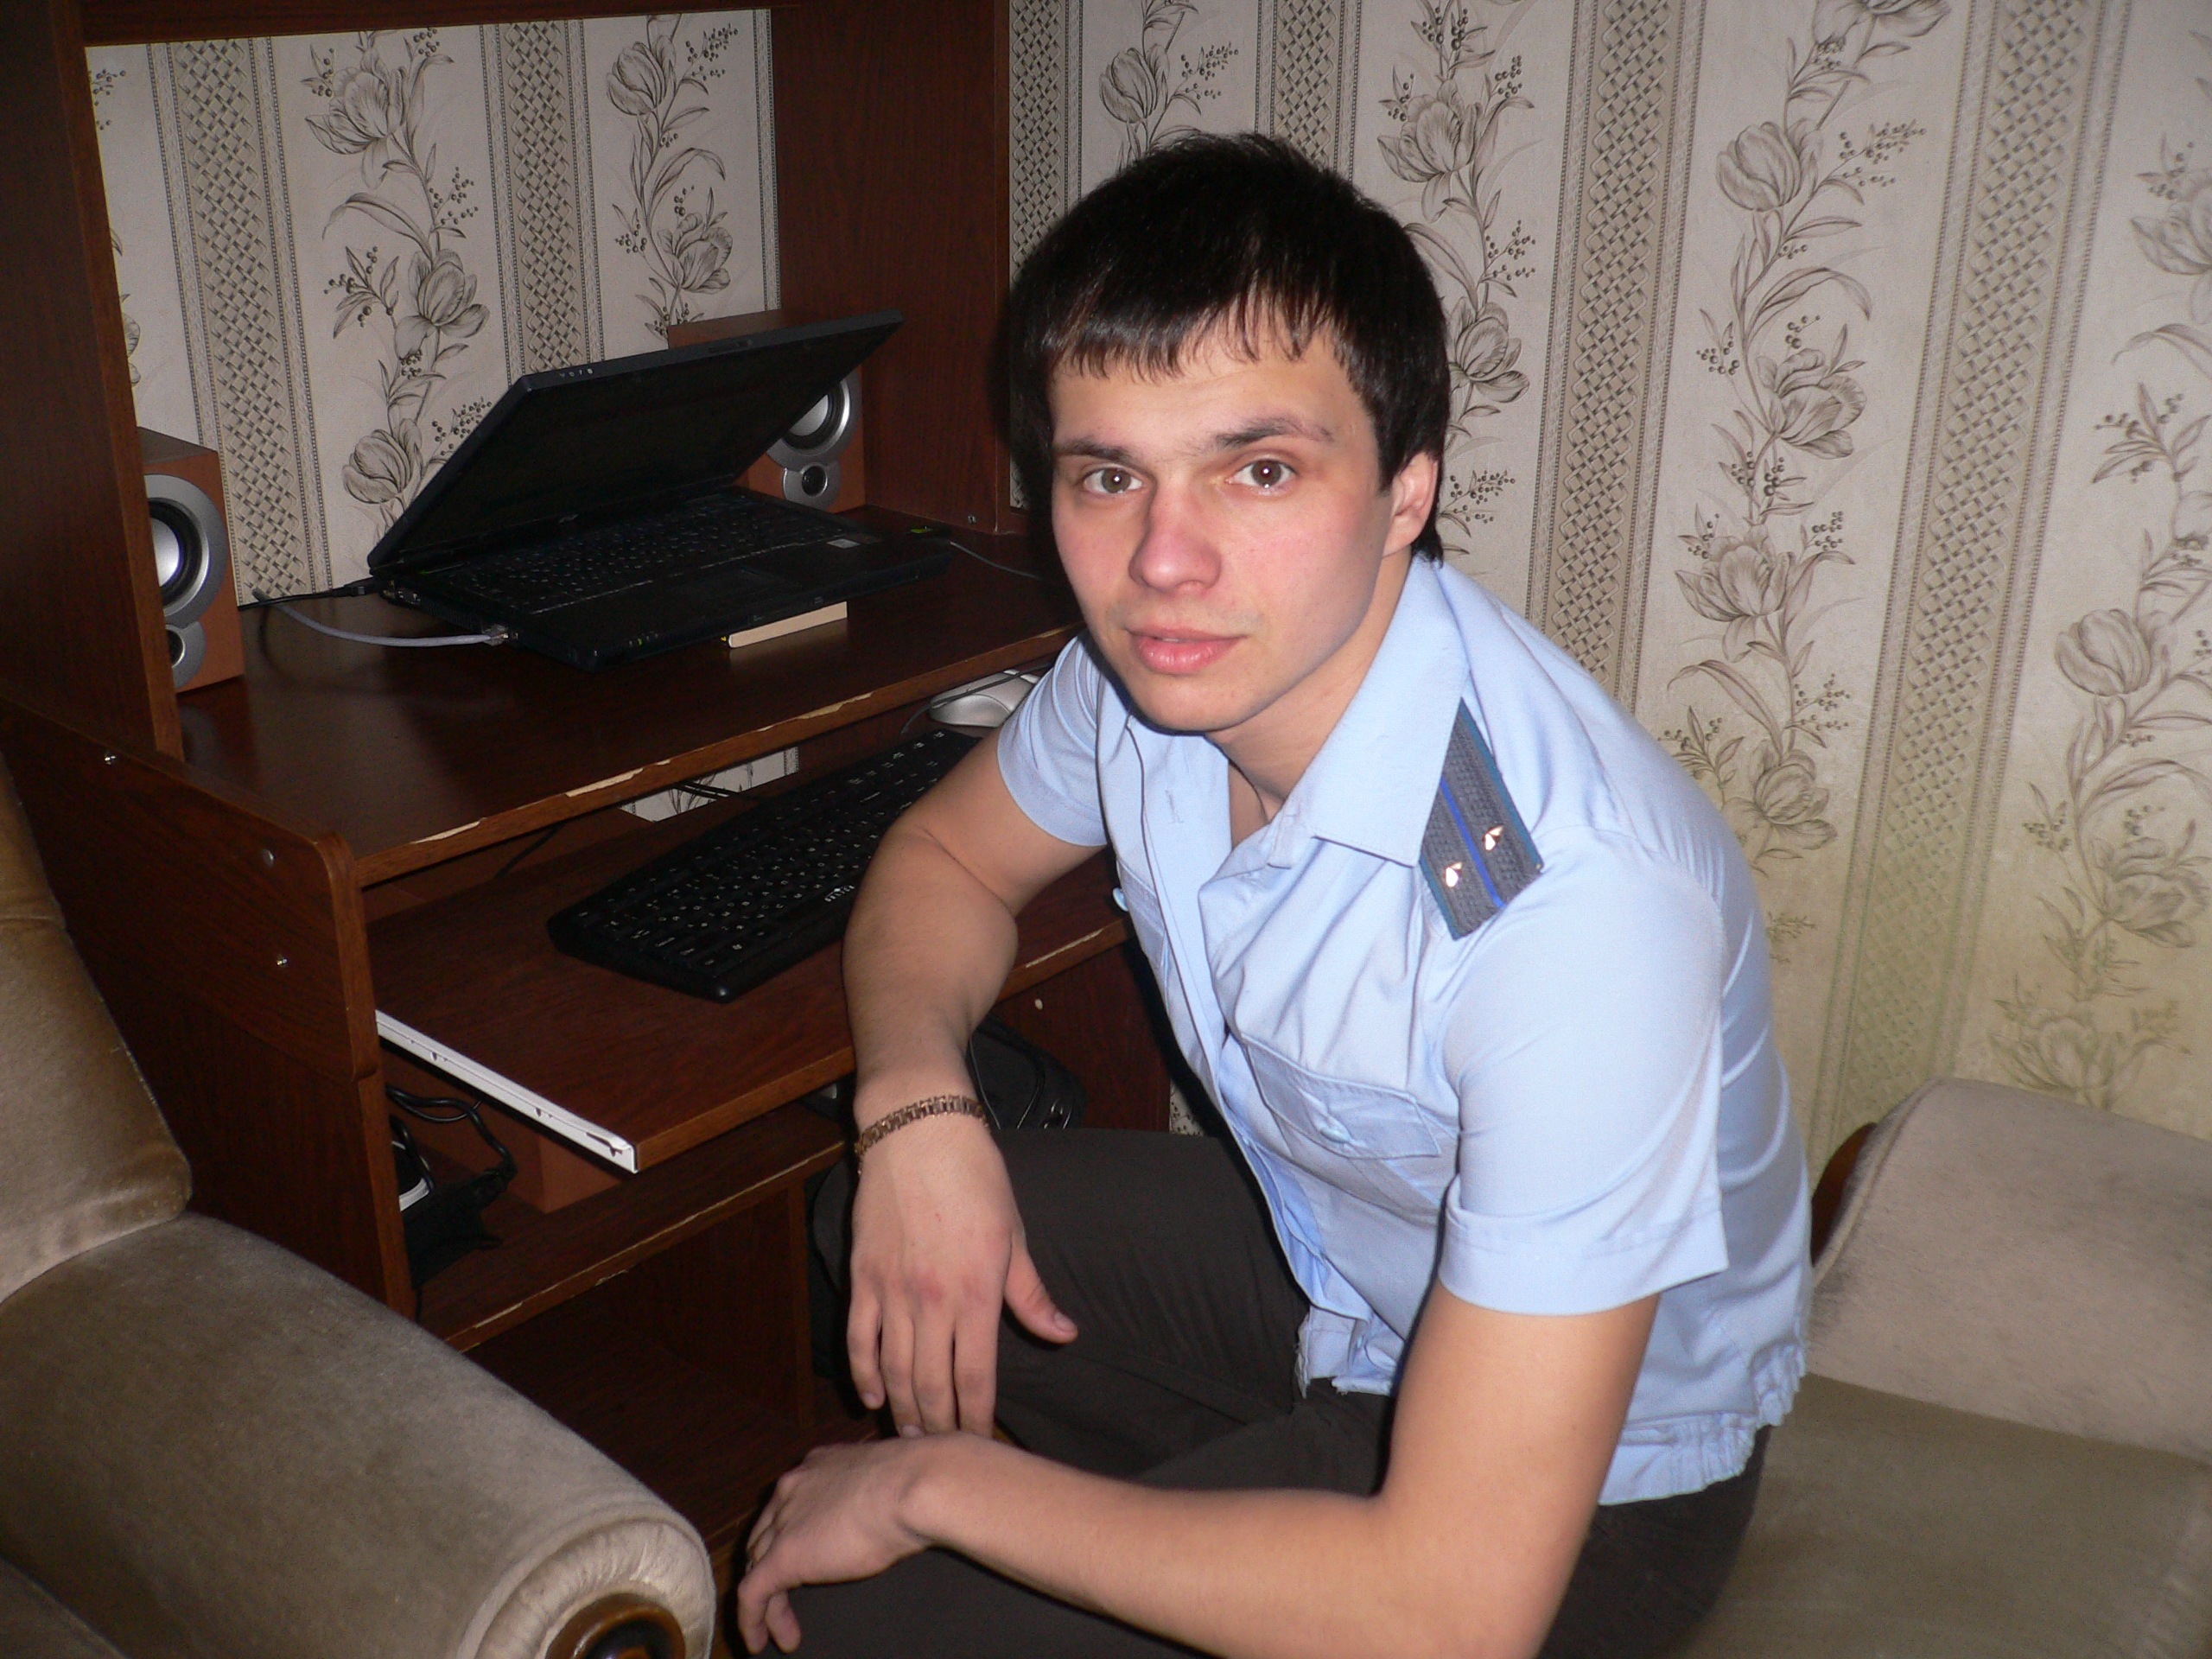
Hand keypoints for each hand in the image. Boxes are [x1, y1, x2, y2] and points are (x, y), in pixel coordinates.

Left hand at [736, 1439, 935, 1652]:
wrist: (913, 1487)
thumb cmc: (916, 1481)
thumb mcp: (887, 1481)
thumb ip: (874, 1494)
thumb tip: (893, 1506)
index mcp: (817, 1466)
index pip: (789, 1504)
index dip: (788, 1534)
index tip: (805, 1559)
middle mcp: (793, 1487)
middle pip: (766, 1534)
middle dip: (769, 1566)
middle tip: (783, 1597)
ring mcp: (784, 1520)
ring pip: (759, 1565)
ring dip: (768, 1601)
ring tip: (781, 1633)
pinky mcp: (784, 1556)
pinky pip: (753, 1594)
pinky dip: (752, 1619)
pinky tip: (762, 1641)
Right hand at [846, 1113, 1074, 1434]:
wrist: (919, 1131)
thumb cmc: (976, 1177)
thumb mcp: (1015, 1235)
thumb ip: (1032, 1295)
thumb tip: (1064, 1334)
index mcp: (976, 1293)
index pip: (976, 1378)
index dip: (977, 1417)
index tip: (981, 1443)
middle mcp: (932, 1300)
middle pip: (932, 1384)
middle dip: (939, 1425)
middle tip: (945, 1450)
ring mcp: (892, 1291)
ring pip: (894, 1370)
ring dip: (903, 1409)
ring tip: (911, 1437)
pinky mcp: (863, 1277)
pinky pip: (859, 1338)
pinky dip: (864, 1372)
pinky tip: (873, 1395)